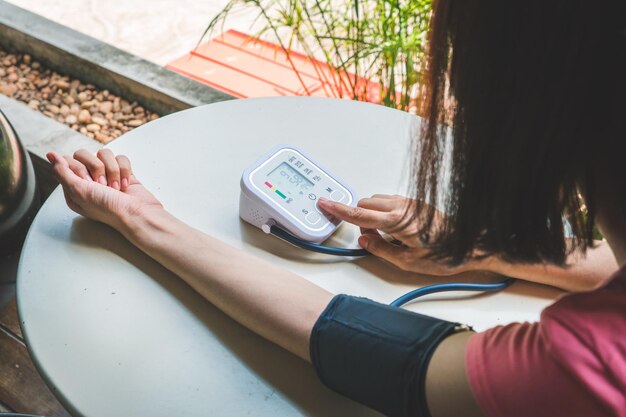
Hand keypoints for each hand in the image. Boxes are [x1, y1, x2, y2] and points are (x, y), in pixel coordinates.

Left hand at [46, 149, 162, 230]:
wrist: (137, 214)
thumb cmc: (108, 209)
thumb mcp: (78, 192)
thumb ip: (62, 171)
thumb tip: (51, 154)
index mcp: (73, 187)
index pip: (68, 161)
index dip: (78, 167)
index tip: (87, 182)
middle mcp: (88, 180)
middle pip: (84, 154)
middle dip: (96, 168)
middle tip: (102, 185)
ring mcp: (106, 175)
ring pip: (104, 153)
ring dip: (112, 170)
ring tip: (116, 187)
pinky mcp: (122, 172)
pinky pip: (120, 158)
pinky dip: (125, 170)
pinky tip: (126, 184)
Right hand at [318, 194, 473, 275]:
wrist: (470, 246)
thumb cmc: (445, 256)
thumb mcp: (407, 262)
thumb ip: (380, 249)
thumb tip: (364, 240)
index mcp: (397, 222)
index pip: (359, 214)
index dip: (338, 209)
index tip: (324, 202)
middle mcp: (402, 207)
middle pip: (365, 204)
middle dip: (359, 218)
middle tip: (369, 238)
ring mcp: (410, 202)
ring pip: (377, 201)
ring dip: (373, 215)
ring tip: (386, 237)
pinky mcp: (416, 203)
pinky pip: (390, 202)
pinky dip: (385, 213)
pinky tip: (396, 230)